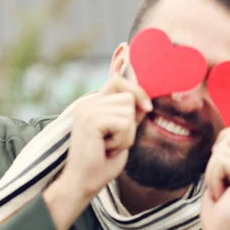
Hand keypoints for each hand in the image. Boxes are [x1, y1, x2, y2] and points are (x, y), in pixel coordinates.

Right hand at [43, 74, 151, 229]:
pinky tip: (106, 147)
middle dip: (133, 120)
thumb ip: (132, 115)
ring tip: (109, 144)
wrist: (84, 182)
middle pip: (131, 95)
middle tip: (115, 140)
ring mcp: (88, 108)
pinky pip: (125, 123)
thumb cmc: (103, 161)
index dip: (121, 63)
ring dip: (127, 134)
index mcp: (97, 104)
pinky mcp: (90, 118)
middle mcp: (90, 102)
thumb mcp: (124, 134)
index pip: (114, 78)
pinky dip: (123, 140)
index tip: (125, 47)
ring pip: (130, 110)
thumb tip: (145, 98)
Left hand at [200, 126, 229, 229]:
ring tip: (221, 189)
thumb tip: (223, 136)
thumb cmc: (219, 206)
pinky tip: (221, 193)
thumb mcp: (221, 172)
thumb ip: (227, 151)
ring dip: (212, 170)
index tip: (221, 170)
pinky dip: (213, 177)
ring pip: (223, 149)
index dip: (223, 143)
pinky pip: (221, 161)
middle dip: (215, 158)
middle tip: (220, 182)